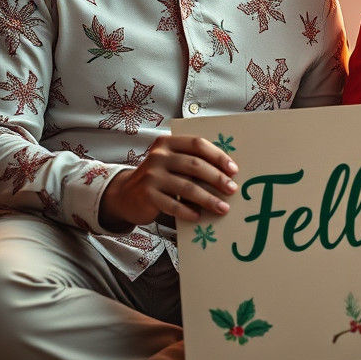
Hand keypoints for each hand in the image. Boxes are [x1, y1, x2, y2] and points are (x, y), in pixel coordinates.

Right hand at [99, 135, 238, 229]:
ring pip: (187, 187)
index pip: (197, 144)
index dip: (218, 156)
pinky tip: (199, 216)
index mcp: (167, 143)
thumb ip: (191, 161)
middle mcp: (158, 156)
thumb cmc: (159, 178)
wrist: (126, 195)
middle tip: (232, 189)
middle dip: (217, 178)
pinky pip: (173, 205)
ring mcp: (151, 175)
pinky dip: (188, 211)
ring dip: (208, 199)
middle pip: (195, 165)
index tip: (234, 169)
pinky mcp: (147, 195)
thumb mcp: (172, 163)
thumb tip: (227, 174)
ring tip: (223, 208)